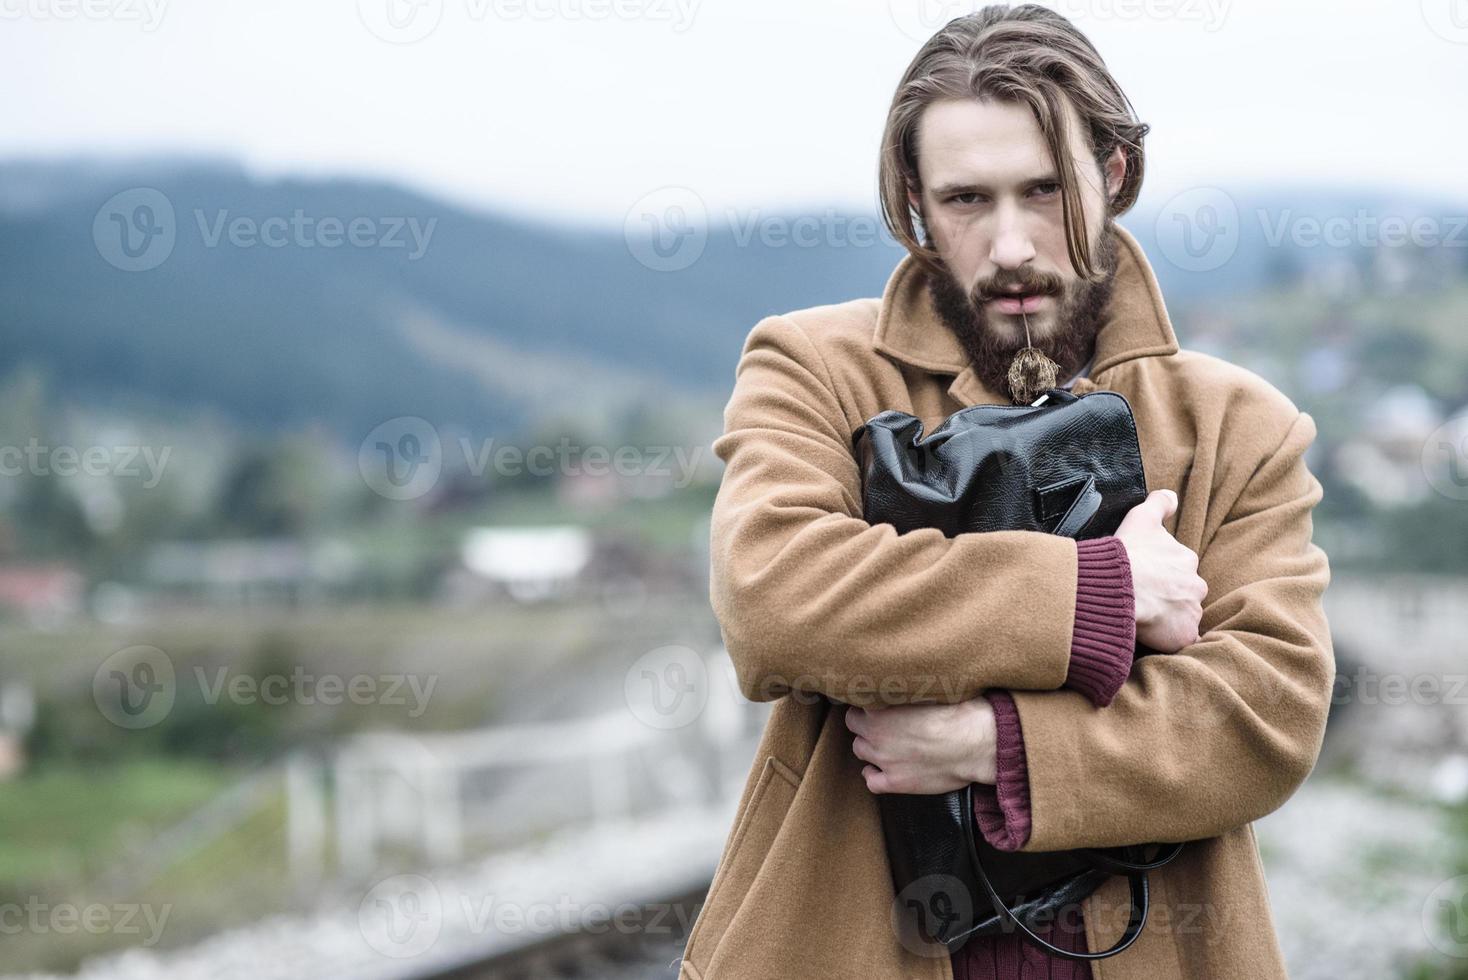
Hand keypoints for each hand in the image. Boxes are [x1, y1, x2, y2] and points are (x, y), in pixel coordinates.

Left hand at [845, 698, 996, 793]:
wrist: (976, 743)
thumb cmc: (958, 712)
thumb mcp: (927, 689)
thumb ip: (904, 689)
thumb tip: (898, 684)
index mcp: (880, 708)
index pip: (858, 703)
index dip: (869, 704)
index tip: (878, 705)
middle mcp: (876, 733)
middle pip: (854, 726)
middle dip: (865, 724)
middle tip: (881, 723)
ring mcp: (884, 759)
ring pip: (859, 750)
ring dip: (868, 746)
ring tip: (883, 744)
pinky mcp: (896, 782)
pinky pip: (871, 782)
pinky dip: (872, 775)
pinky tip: (879, 771)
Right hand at [1114, 488, 1206, 652]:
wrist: (1118, 587)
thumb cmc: (1128, 552)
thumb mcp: (1141, 517)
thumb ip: (1159, 503)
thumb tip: (1172, 496)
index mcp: (1187, 560)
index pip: (1179, 569)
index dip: (1160, 574)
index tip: (1143, 578)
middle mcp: (1196, 586)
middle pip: (1184, 594)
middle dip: (1168, 598)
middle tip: (1142, 599)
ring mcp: (1191, 613)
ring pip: (1182, 617)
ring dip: (1167, 619)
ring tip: (1142, 619)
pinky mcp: (1183, 636)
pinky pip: (1179, 640)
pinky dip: (1168, 640)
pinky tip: (1151, 636)